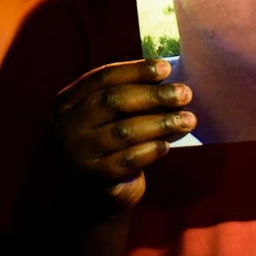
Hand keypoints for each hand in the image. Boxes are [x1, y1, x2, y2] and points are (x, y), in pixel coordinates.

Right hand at [52, 58, 194, 210]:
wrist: (102, 187)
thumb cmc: (114, 139)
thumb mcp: (112, 114)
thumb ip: (133, 95)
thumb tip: (170, 82)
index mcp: (69, 101)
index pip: (103, 78)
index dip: (136, 70)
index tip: (166, 68)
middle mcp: (67, 125)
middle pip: (113, 102)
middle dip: (153, 95)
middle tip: (185, 94)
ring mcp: (78, 153)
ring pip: (124, 131)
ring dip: (161, 123)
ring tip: (188, 119)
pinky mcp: (94, 177)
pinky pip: (128, 160)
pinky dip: (151, 150)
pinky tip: (167, 145)